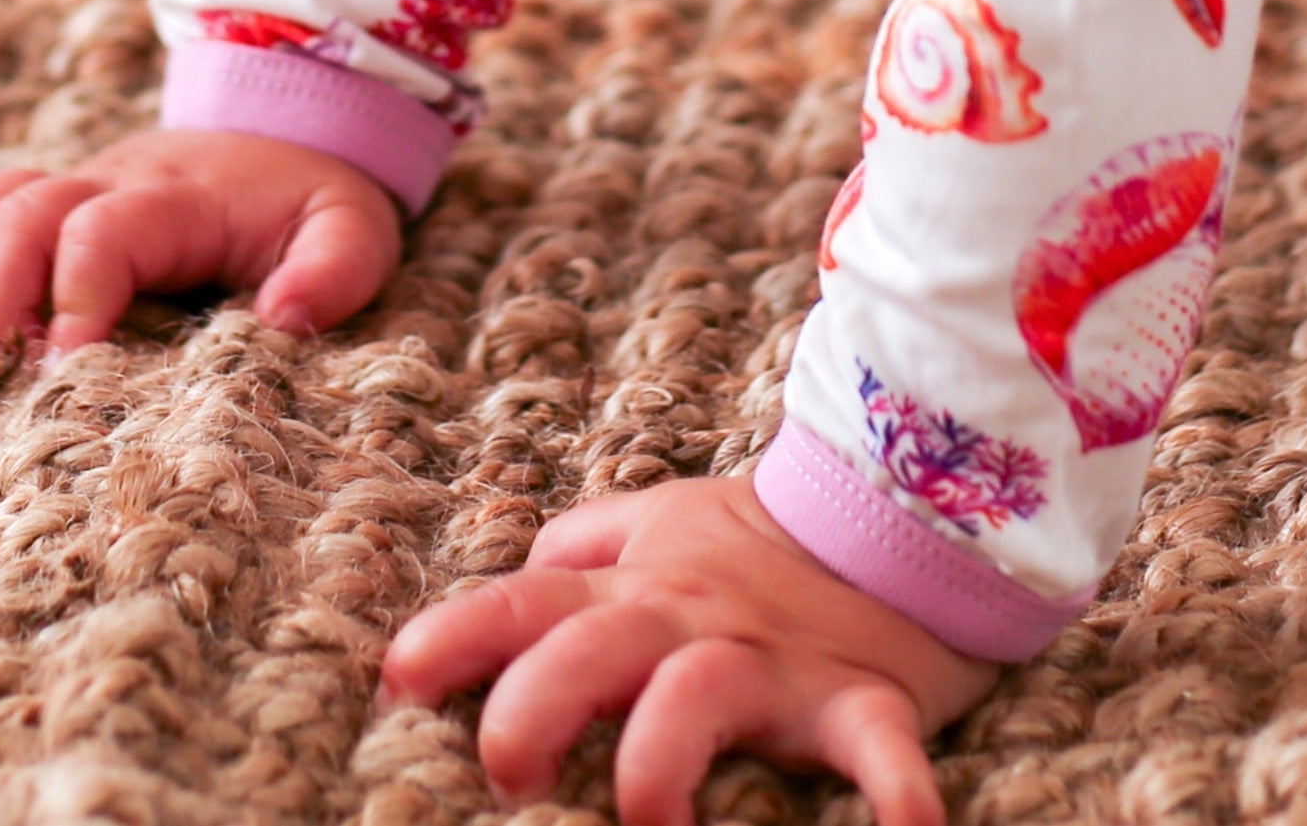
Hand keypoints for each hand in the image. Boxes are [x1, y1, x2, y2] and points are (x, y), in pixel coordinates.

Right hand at [0, 125, 401, 351]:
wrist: (294, 134)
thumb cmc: (312, 204)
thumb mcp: (354, 230)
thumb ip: (335, 270)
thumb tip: (285, 318)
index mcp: (180, 196)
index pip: (107, 226)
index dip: (77, 288)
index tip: (69, 363)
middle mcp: (114, 183)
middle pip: (27, 206)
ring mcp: (75, 190)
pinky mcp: (51, 208)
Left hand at [381, 472, 997, 825]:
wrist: (905, 512)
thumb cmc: (762, 541)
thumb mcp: (663, 524)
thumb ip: (581, 550)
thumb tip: (515, 575)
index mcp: (635, 587)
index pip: (527, 602)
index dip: (459, 636)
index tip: (401, 676)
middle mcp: (688, 622)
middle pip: (592, 650)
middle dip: (537, 708)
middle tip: (514, 775)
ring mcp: (771, 662)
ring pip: (699, 696)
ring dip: (663, 759)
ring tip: (651, 819)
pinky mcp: (859, 696)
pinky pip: (875, 743)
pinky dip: (891, 786)